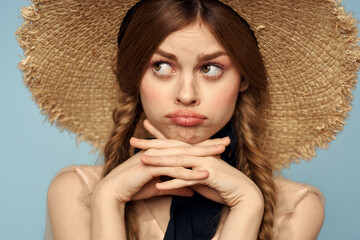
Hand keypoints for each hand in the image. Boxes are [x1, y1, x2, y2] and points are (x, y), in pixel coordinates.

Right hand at [92, 122, 225, 204]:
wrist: (113, 191)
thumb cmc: (134, 187)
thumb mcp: (160, 188)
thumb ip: (177, 187)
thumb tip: (192, 191)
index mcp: (161, 152)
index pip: (186, 147)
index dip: (203, 146)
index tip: (219, 144)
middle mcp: (159, 151)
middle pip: (188, 147)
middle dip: (208, 144)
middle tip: (227, 142)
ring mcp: (155, 157)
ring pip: (183, 156)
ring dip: (203, 156)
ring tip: (221, 155)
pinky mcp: (150, 167)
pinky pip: (173, 170)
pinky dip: (189, 173)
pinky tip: (204, 175)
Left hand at [134, 120, 263, 207]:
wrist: (242, 192)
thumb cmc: (221, 184)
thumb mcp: (200, 176)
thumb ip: (188, 172)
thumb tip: (175, 173)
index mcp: (197, 153)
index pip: (174, 142)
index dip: (159, 135)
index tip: (144, 127)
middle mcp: (199, 154)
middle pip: (172, 148)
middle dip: (152, 144)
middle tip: (133, 140)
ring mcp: (204, 163)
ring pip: (178, 161)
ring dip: (159, 161)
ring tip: (142, 161)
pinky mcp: (208, 176)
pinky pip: (188, 180)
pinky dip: (173, 183)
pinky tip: (159, 186)